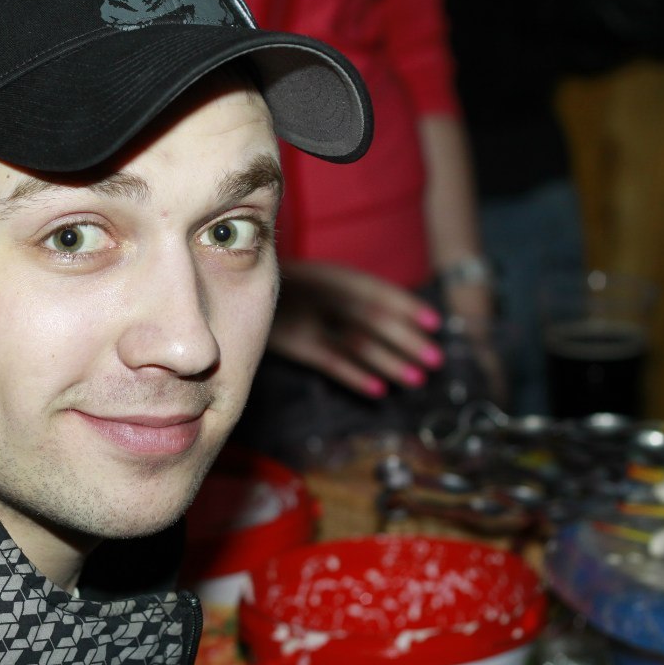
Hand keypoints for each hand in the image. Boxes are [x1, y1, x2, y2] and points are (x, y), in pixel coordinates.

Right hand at [269, 260, 443, 396]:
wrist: (227, 287)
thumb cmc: (282, 291)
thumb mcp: (313, 279)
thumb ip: (346, 293)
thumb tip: (395, 316)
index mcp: (332, 274)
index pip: (377, 290)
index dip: (408, 306)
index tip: (435, 323)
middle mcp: (323, 293)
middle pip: (374, 317)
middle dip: (408, 339)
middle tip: (436, 359)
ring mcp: (307, 318)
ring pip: (357, 341)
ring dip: (390, 361)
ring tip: (416, 379)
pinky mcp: (293, 343)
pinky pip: (330, 361)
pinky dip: (356, 375)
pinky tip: (378, 390)